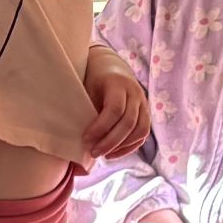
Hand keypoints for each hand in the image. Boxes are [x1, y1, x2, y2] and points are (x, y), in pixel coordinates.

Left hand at [79, 46, 151, 162]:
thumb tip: (77, 137)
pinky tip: (112, 153)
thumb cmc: (92, 80)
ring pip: (140, 131)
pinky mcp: (145, 114)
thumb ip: (86, 108)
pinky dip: (128, 147)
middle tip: (93, 153)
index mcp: (118, 83)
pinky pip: (142, 135)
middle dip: (110, 142)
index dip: (100, 127)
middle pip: (128, 123)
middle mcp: (135, 93)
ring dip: (121, 147)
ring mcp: (143, 103)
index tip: (85, 139)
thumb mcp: (87, 88)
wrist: (110, 68)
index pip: (114, 109)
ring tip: (102, 154)